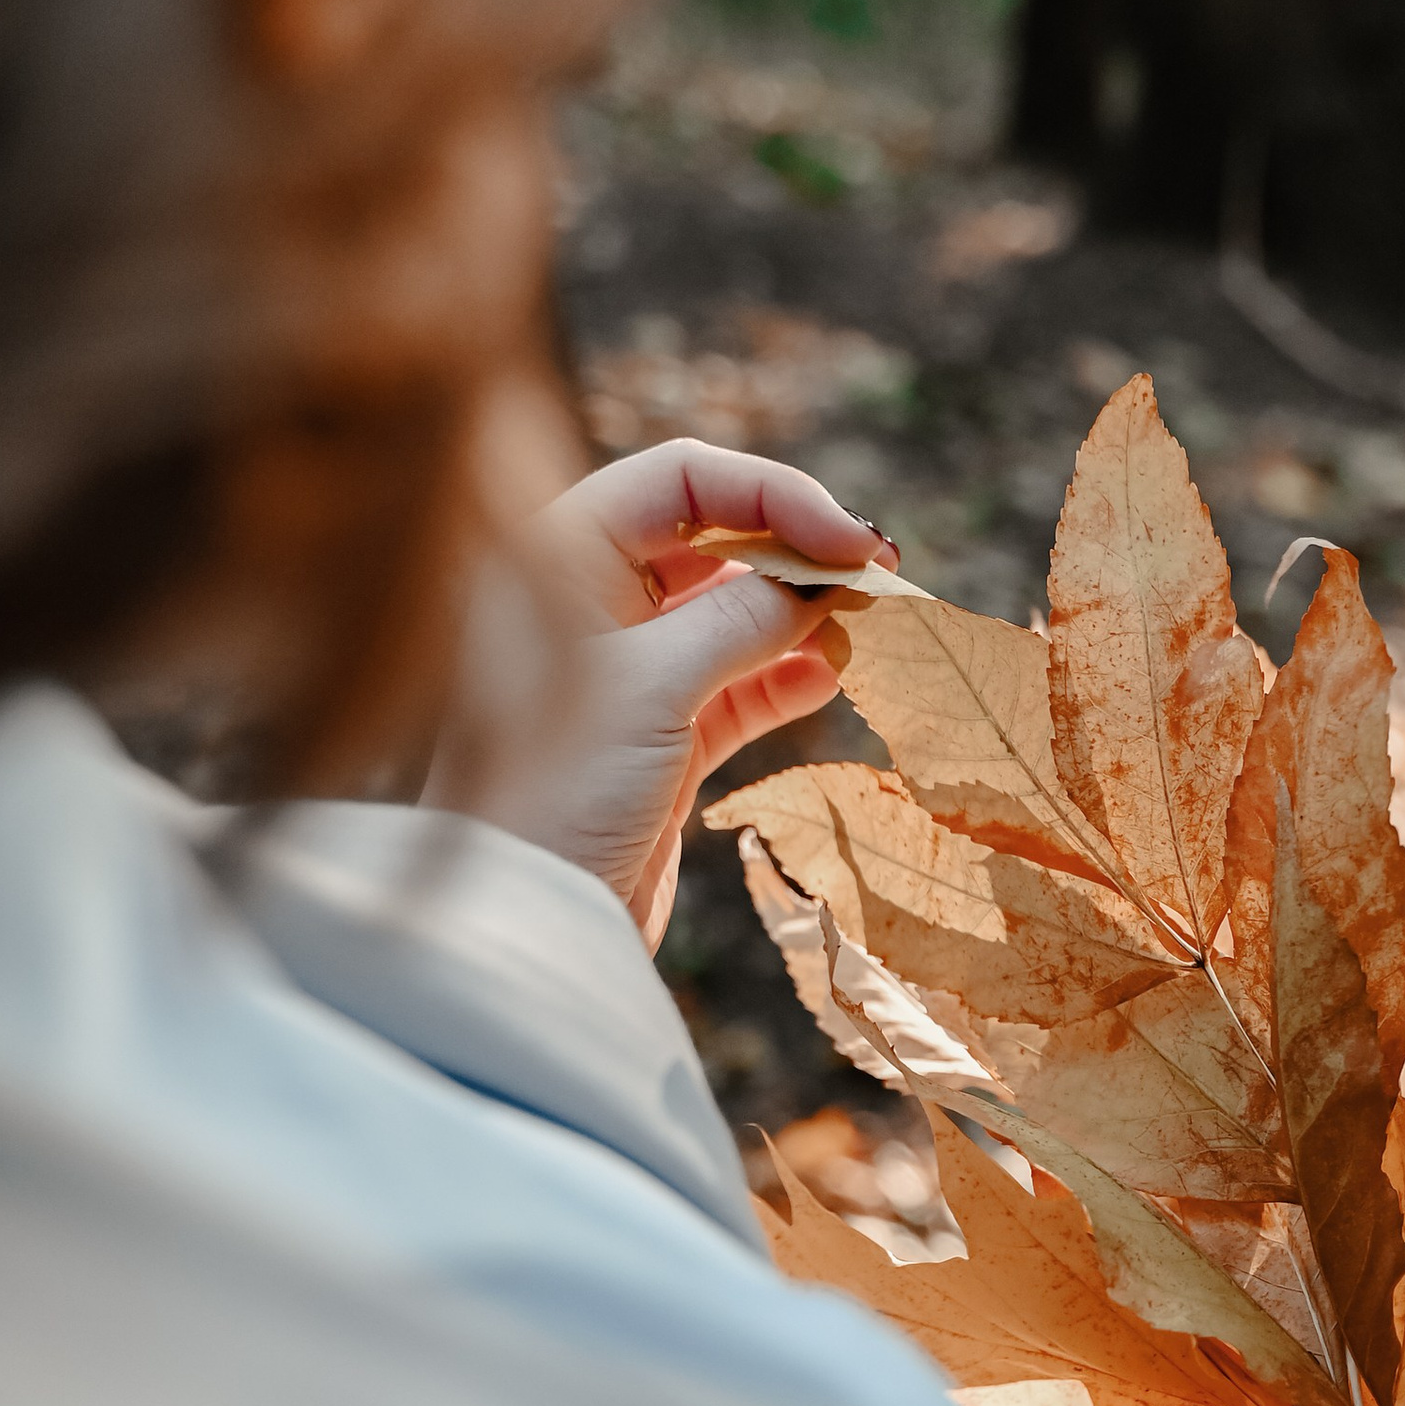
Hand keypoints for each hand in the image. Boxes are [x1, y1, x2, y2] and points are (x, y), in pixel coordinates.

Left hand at [426, 439, 893, 946]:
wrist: (523, 926)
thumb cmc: (555, 789)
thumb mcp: (652, 686)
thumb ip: (744, 618)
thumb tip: (826, 579)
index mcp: (557, 555)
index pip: (681, 478)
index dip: (775, 495)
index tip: (851, 541)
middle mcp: (585, 600)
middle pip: (713, 535)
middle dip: (797, 549)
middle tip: (882, 573)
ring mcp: (623, 671)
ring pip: (731, 612)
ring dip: (802, 613)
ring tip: (870, 622)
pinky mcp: (654, 738)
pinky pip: (736, 684)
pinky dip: (787, 675)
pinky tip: (835, 673)